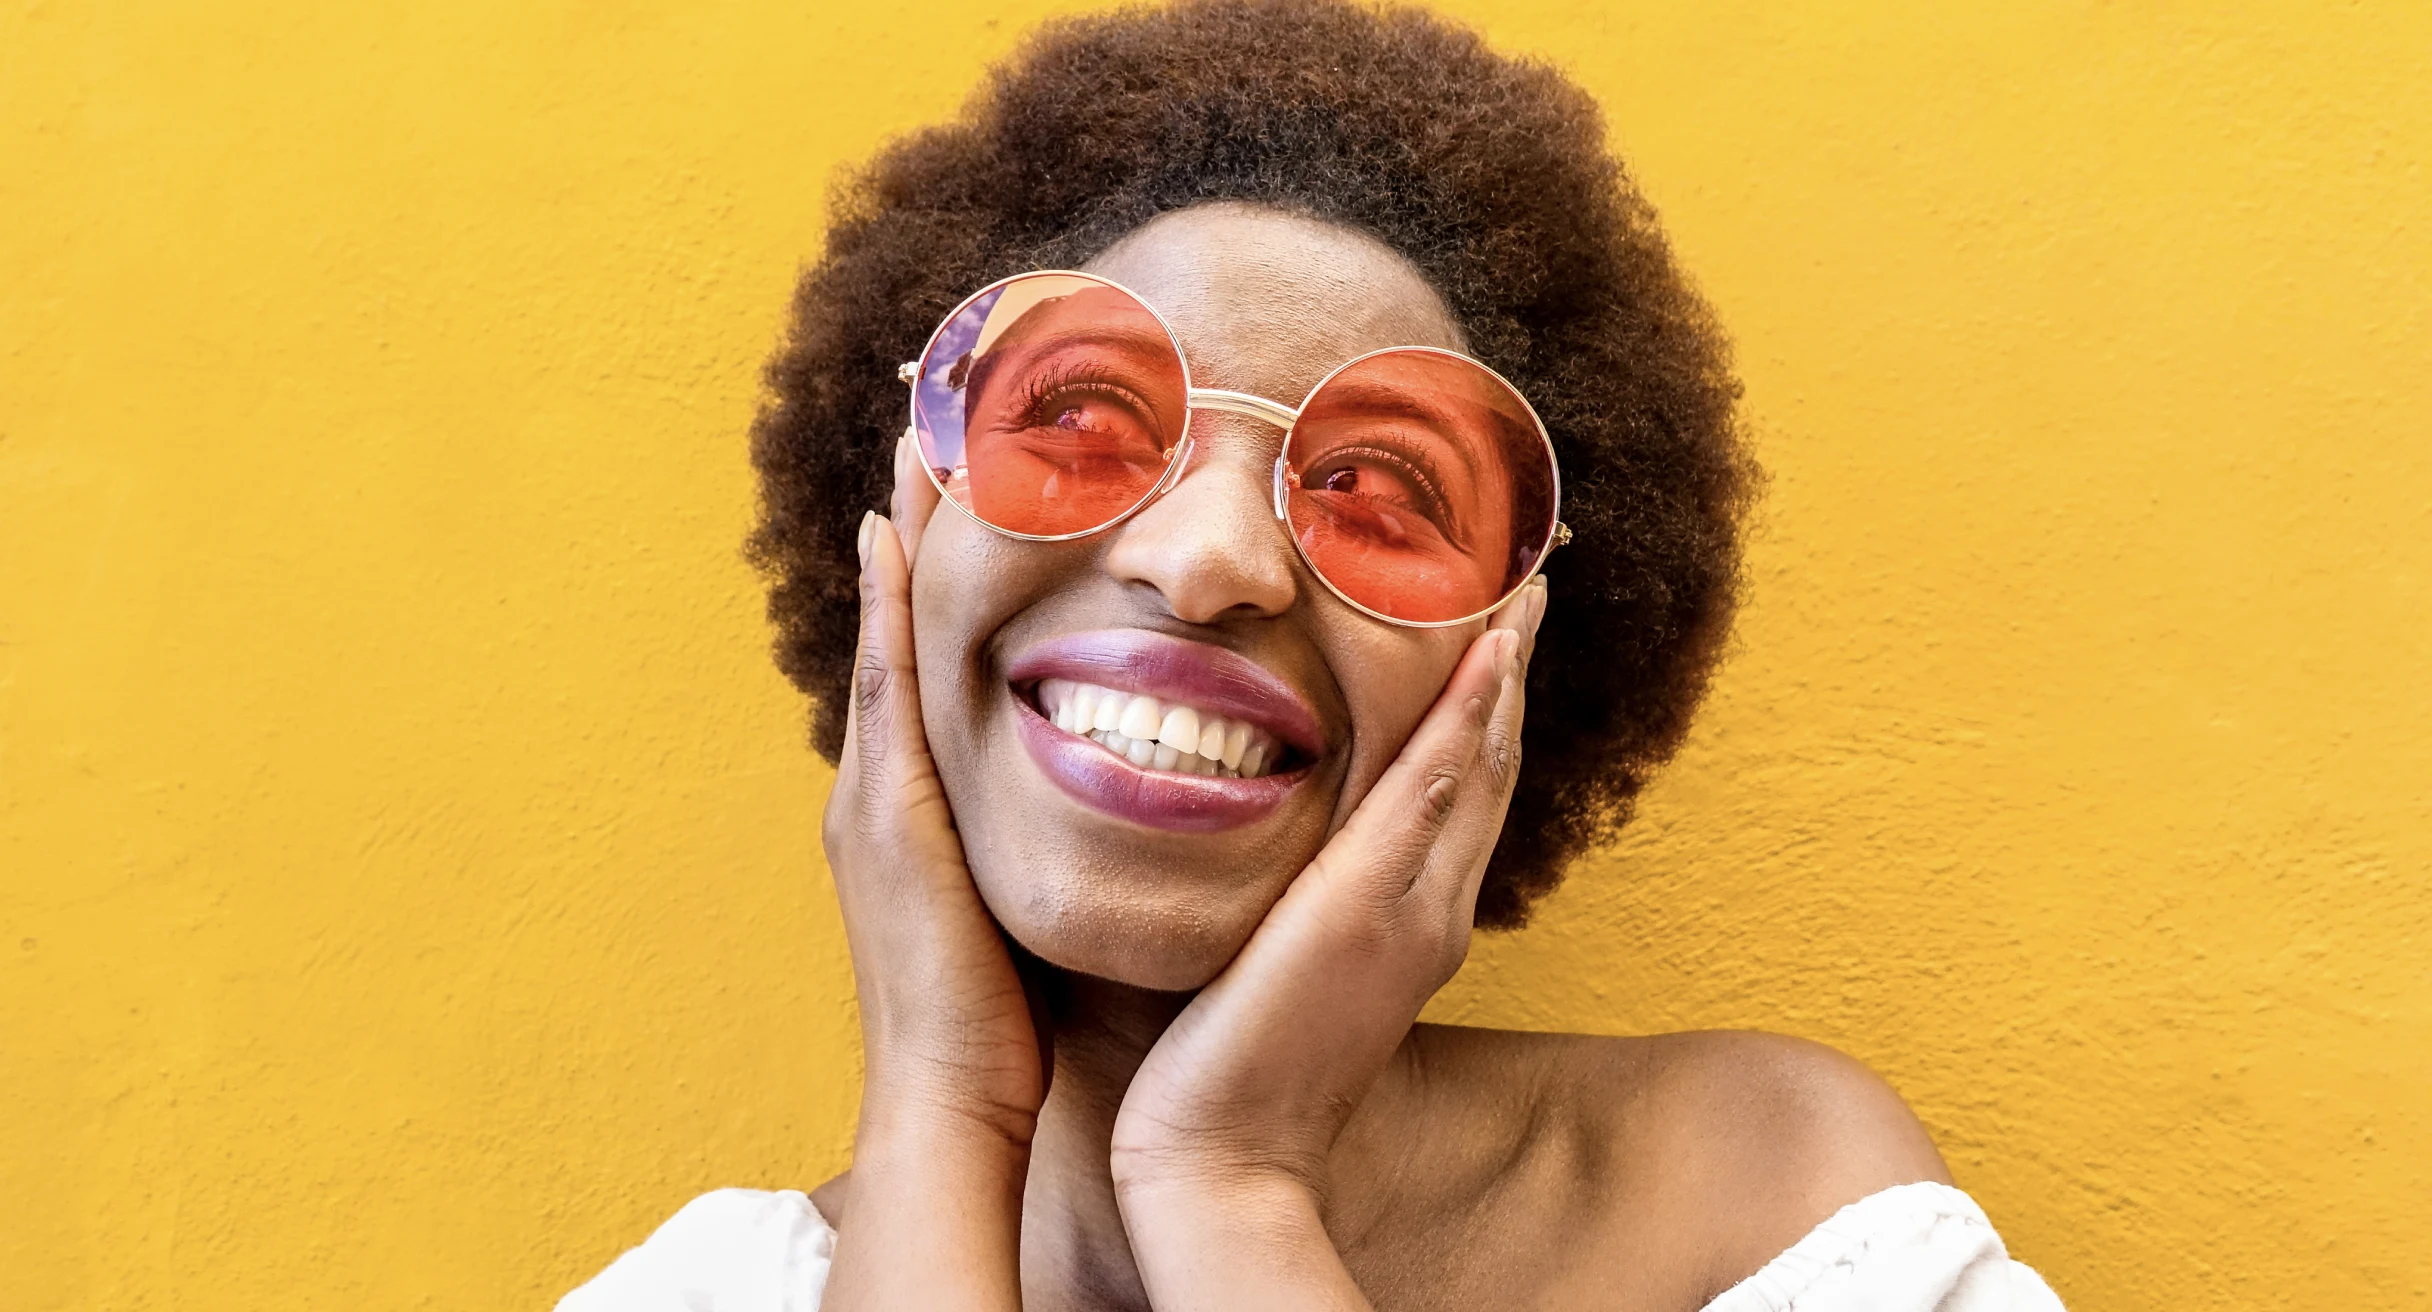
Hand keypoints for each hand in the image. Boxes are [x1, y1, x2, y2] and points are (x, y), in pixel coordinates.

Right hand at [819, 429, 1038, 1310]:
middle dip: (917, 521)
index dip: (952, 568)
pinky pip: (884, 684)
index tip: (982, 475)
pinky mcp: (882, 812)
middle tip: (934, 413)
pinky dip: (884, 604)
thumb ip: (1069, 839)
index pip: (943, 657)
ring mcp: (875, 792)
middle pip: (903, 622)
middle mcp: (889, 782)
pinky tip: (888, 529)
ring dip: (899, 535)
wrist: (966, 1105)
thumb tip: (1141, 786)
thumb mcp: (1042, 901)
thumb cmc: (1021, 1018)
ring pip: (887, 631)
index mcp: (930, 803)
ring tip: (911, 434)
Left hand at [1108, 576, 1549, 1308]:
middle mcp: (1434, 905)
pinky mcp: (1374, 908)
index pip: (1462, 788)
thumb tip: (1251, 823)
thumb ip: (1288, 893)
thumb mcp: (1274, 956)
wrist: (1225, 1156)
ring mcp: (1415, 906)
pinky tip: (1486, 650)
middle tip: (1531, 574)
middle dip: (1512, 666)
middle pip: (1491, 761)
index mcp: (1412, 917)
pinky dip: (1468, 717)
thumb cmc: (1225, 1065)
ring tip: (1524, 583)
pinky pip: (1437, 791)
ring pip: (1478, 762)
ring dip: (1505, 666)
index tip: (1493, 625)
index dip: (1485, 705)